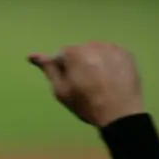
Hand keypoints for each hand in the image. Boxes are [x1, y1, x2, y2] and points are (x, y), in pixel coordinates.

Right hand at [28, 42, 143, 127]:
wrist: (119, 113)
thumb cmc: (85, 103)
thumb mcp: (61, 90)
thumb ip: (48, 69)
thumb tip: (32, 55)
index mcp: (74, 53)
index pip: (60, 55)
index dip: (62, 70)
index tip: (69, 84)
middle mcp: (93, 45)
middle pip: (78, 51)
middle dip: (78, 64)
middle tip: (84, 84)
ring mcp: (112, 48)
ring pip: (95, 52)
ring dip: (93, 62)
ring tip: (99, 81)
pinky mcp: (127, 54)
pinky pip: (111, 54)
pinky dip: (108, 63)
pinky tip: (110, 78)